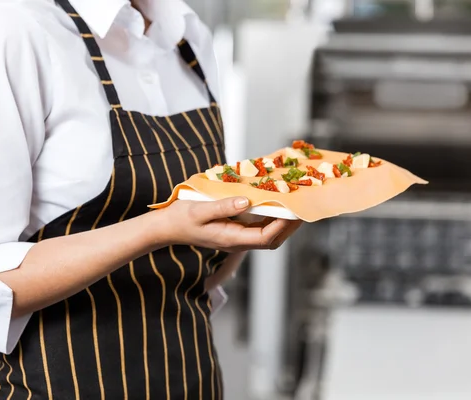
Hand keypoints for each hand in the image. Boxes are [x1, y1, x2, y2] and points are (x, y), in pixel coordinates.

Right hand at [158, 197, 302, 252]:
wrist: (167, 227)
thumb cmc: (181, 218)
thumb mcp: (199, 210)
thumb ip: (223, 206)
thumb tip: (247, 201)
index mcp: (231, 239)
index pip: (265, 238)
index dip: (283, 226)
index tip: (295, 211)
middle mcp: (237, 242)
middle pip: (272, 239)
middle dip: (289, 226)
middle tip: (303, 208)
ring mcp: (237, 237)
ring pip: (267, 234)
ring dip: (283, 223)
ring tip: (295, 205)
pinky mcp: (235, 231)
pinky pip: (259, 227)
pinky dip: (271, 218)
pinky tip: (276, 204)